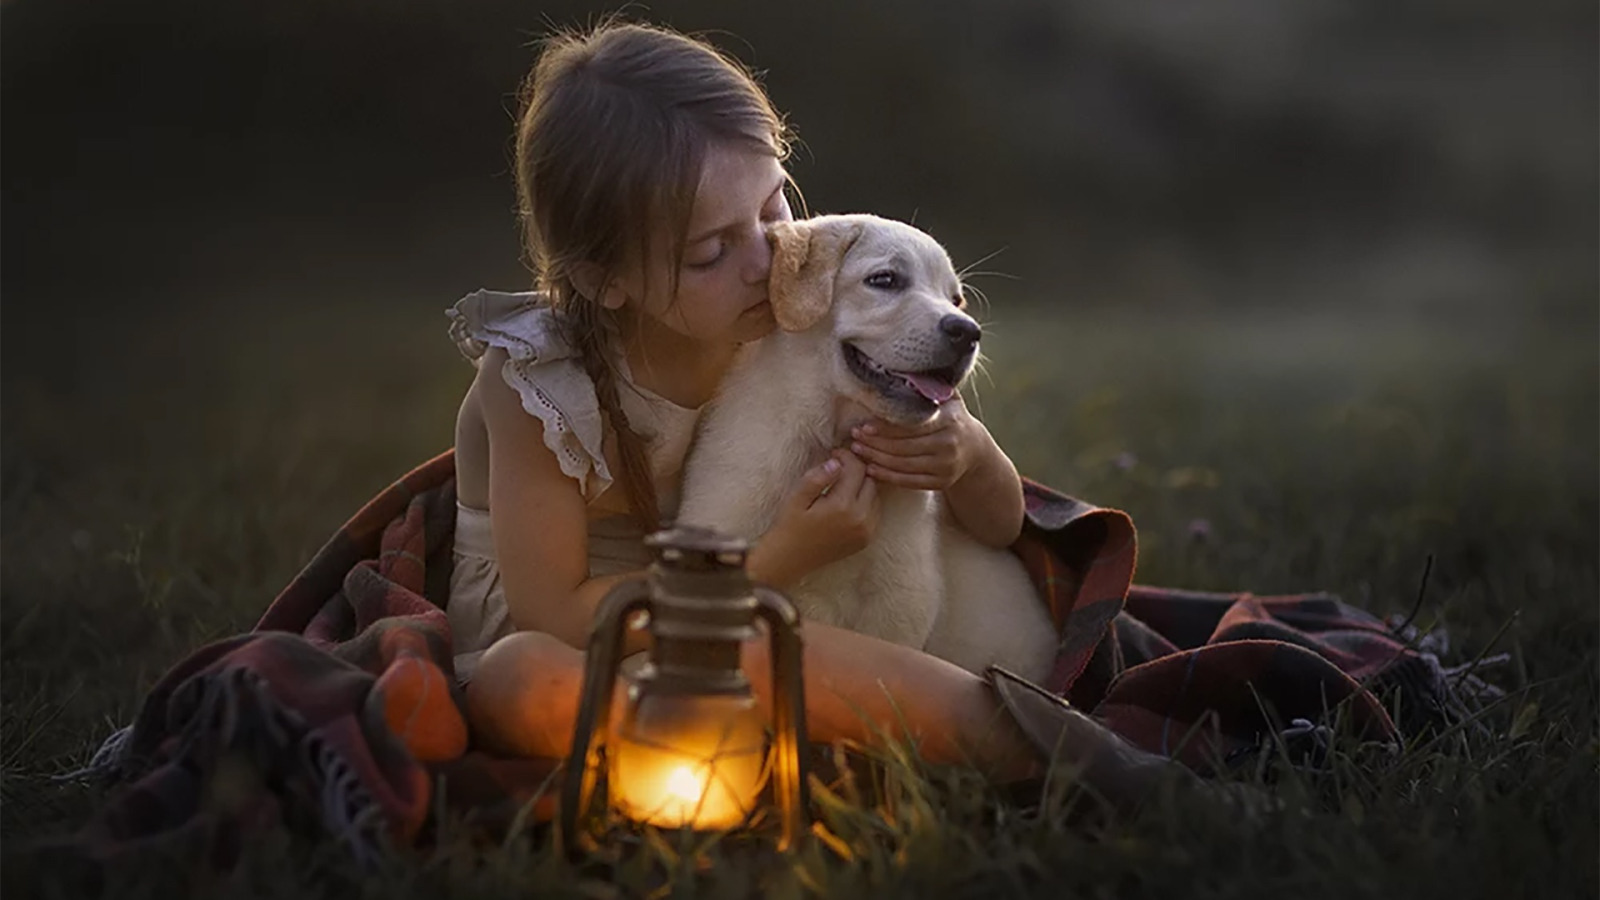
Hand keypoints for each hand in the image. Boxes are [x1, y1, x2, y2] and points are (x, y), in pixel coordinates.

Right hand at [748, 450, 879, 587]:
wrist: (789, 560)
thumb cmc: (789, 526)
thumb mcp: (796, 497)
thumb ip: (817, 477)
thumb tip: (836, 462)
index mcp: (843, 506)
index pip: (857, 469)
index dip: (847, 456)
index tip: (834, 453)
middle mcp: (861, 519)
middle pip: (870, 481)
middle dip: (856, 470)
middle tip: (838, 466)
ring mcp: (866, 531)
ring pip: (875, 496)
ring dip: (862, 486)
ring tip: (843, 483)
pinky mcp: (866, 540)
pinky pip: (875, 513)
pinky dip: (865, 503)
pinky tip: (848, 501)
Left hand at [848, 398, 982, 491]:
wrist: (975, 449)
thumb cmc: (953, 418)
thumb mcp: (948, 399)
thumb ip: (929, 387)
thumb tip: (903, 371)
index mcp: (949, 420)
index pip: (911, 426)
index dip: (885, 427)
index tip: (864, 425)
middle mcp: (948, 445)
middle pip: (903, 446)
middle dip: (875, 442)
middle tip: (854, 436)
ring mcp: (945, 466)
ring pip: (903, 465)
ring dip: (876, 458)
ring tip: (857, 450)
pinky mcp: (941, 482)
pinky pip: (908, 481)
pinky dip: (887, 476)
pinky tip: (871, 468)